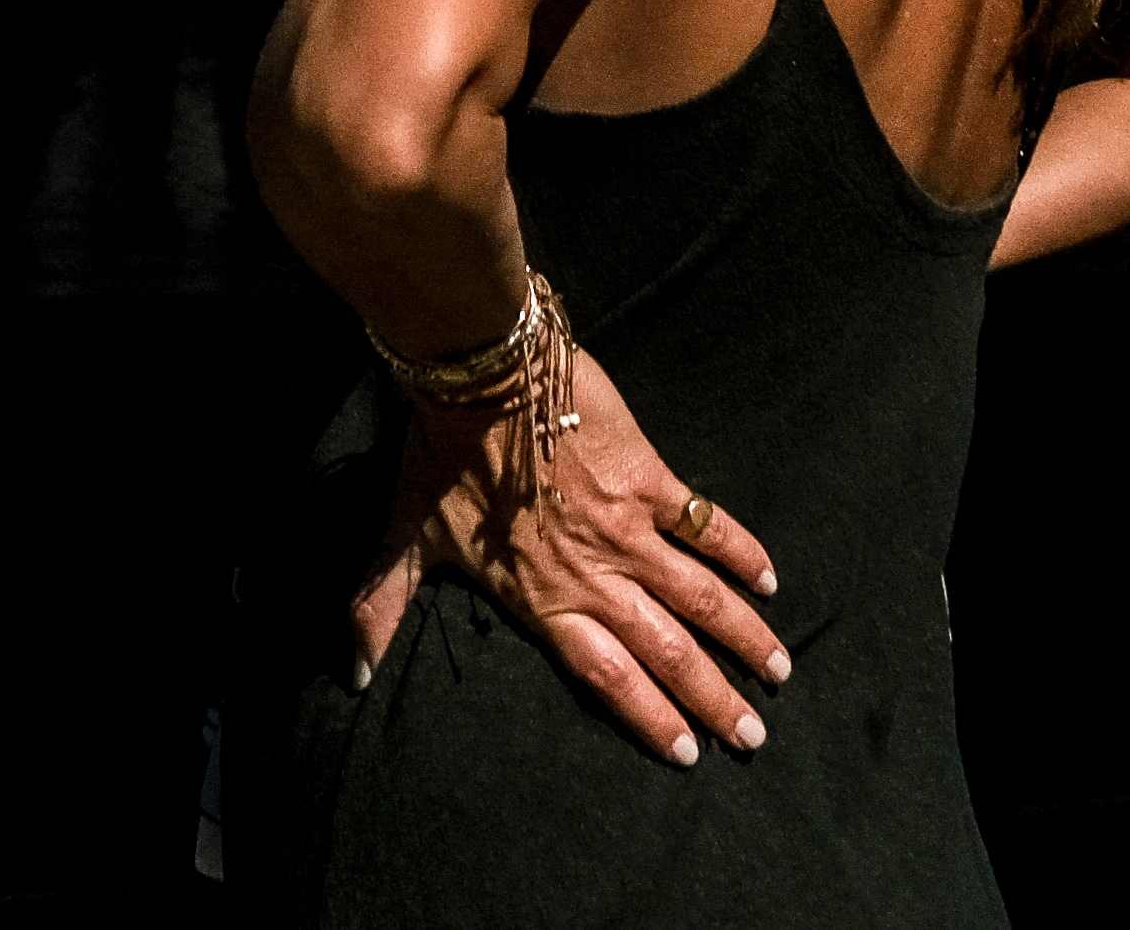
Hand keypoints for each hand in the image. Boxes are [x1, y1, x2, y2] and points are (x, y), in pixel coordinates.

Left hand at [346, 343, 787, 768]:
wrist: (480, 374)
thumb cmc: (438, 458)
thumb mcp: (405, 540)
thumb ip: (379, 608)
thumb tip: (350, 672)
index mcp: (542, 599)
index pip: (607, 676)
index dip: (648, 717)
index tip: (688, 755)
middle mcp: (594, 574)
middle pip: (667, 650)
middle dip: (713, 697)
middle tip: (752, 737)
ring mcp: (627, 527)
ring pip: (700, 596)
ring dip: (743, 637)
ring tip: (778, 672)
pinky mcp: (650, 477)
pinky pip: (706, 523)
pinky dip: (741, 551)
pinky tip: (771, 580)